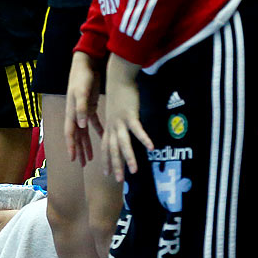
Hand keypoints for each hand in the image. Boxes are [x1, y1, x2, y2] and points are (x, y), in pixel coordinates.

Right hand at [64, 51, 102, 164]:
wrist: (85, 64)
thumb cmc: (81, 78)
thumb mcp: (81, 92)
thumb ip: (81, 108)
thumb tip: (81, 125)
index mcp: (71, 112)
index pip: (70, 134)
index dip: (71, 147)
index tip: (73, 160)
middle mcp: (75, 114)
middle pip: (77, 137)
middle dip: (79, 151)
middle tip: (82, 165)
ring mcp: (82, 111)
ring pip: (84, 132)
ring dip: (87, 144)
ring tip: (91, 158)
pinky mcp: (90, 106)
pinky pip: (94, 122)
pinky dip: (98, 131)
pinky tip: (103, 137)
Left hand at [102, 55, 152, 181]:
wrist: (117, 77)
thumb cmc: (118, 94)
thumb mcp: (115, 110)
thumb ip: (118, 122)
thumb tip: (121, 130)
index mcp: (109, 126)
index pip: (106, 147)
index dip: (106, 160)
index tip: (107, 173)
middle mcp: (113, 126)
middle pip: (113, 149)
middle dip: (115, 165)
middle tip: (118, 180)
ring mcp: (121, 121)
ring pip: (124, 143)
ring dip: (129, 158)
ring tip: (134, 171)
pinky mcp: (130, 114)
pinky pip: (138, 129)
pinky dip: (144, 138)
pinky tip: (151, 147)